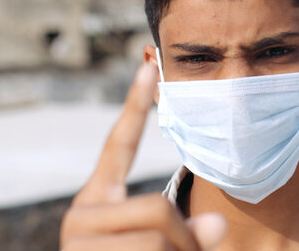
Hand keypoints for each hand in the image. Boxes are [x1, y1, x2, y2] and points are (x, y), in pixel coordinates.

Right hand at [60, 62, 226, 250]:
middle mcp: (81, 215)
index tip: (149, 66)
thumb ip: (186, 232)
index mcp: (98, 200)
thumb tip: (219, 226)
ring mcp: (79, 240)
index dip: (136, 108)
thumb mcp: (163, 248)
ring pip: (159, 240)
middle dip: (183, 242)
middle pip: (158, 210)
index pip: (118, 145)